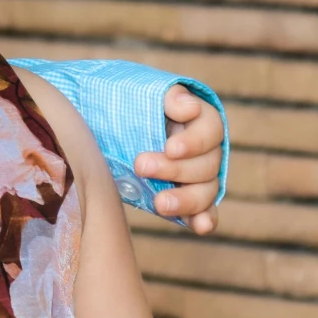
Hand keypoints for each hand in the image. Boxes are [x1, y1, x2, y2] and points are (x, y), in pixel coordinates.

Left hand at [136, 84, 222, 233]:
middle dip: (175, 169)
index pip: (211, 130)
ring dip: (186, 199)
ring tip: (160, 204)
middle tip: (141, 166)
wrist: (107, 126)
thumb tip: (188, 107)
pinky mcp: (187, 198)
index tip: (170, 148)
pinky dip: (203, 219)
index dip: (194, 142)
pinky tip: (198, 227)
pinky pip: (204, 212)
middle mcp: (205, 149)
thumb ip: (167, 96)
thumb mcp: (144, 90)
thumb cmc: (129, 102)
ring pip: (207, 191)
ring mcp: (198, 176)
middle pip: (207, 164)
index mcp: (199, 119)